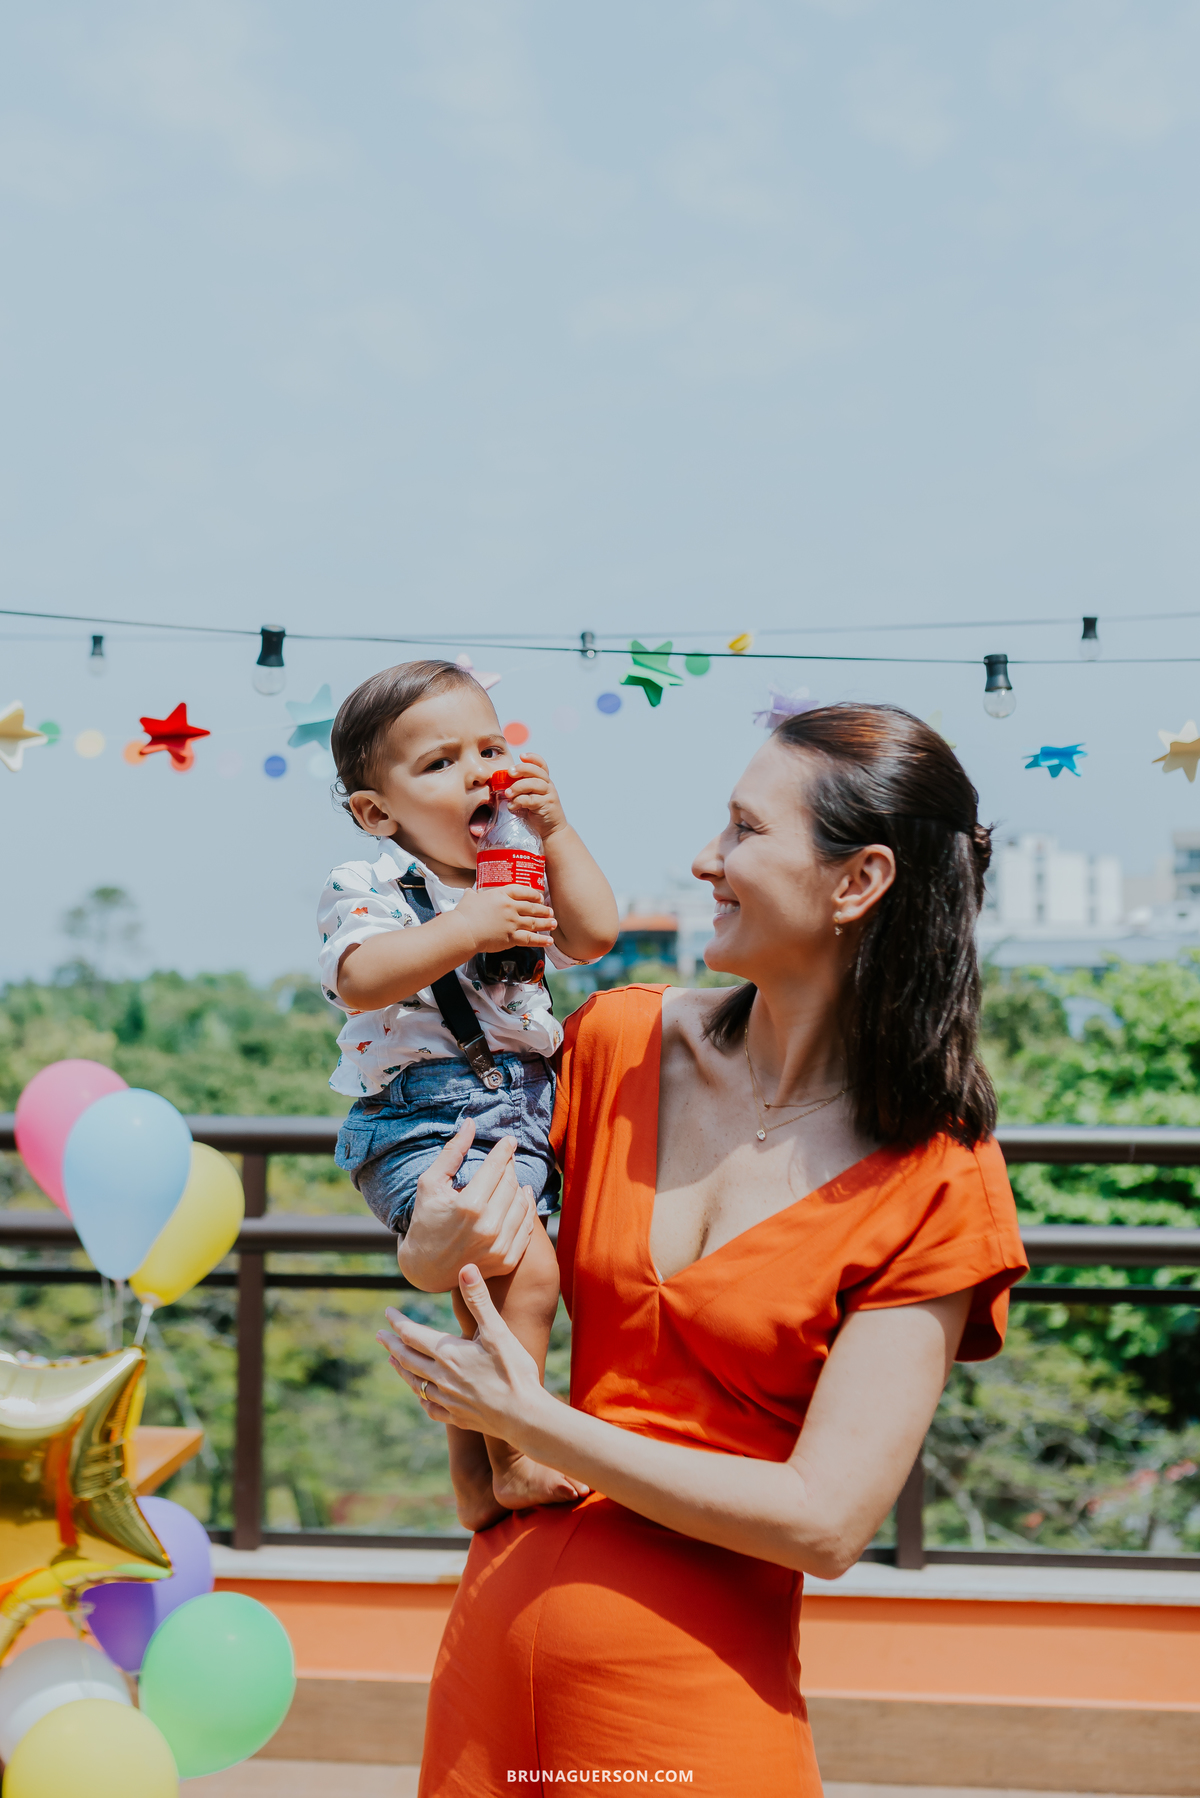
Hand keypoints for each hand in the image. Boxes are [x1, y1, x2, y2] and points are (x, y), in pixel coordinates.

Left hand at [378, 1263, 553, 1442]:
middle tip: (379, 1335)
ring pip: (414, 1383)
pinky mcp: (456, 1416)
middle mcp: (441, 1377)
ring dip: (401, 1369)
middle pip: (407, 1358)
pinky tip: (421, 1396)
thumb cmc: (514, 1371)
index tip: (388, 1312)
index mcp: (448, 1353)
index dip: (397, 1322)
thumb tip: (466, 1269)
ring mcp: (447, 1399)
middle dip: (391, 1344)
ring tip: (392, 1361)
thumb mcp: (498, 1331)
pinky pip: (430, 1407)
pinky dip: (421, 1398)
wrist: (524, 1416)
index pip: (412, 1334)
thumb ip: (479, 1301)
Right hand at [397, 1121, 538, 1291]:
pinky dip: (527, 1211)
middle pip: (511, 1185)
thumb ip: (452, 1153)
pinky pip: (527, 1228)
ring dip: (520, 1187)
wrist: (425, 1268)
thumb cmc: (425, 1220)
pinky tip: (521, 1200)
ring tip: (513, 1179)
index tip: (510, 1141)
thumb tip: (471, 1124)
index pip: (497, 1168)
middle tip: (507, 1160)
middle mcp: (488, 1227)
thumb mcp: (431, 1183)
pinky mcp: (507, 1261)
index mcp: (469, 1205)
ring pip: (523, 1205)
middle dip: (510, 1167)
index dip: (505, 1151)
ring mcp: (500, 1247)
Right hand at [452, 882, 556, 954]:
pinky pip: (530, 939)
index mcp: (501, 895)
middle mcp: (510, 908)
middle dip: (543, 909)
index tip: (539, 896)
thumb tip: (469, 892)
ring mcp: (512, 922)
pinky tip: (549, 941)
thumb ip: (472, 895)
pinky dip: (541, 940)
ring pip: (534, 922)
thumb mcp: (469, 899)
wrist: (464, 931)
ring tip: (553, 923)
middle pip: (532, 907)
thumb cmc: (464, 915)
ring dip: (546, 923)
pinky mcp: (512, 937)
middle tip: (550, 911)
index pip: (522, 891)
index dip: (533, 894)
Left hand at [506, 753, 567, 840]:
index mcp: (544, 781)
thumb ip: (521, 789)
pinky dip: (519, 801)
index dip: (532, 758)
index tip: (521, 756)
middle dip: (522, 769)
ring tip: (508, 793)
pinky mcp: (546, 806)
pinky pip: (532, 800)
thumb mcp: (530, 797)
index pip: (541, 765)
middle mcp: (548, 786)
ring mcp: (549, 795)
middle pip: (537, 771)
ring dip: (518, 786)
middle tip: (510, 772)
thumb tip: (501, 784)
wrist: (552, 830)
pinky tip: (512, 806)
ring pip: (534, 784)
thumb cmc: (537, 813)